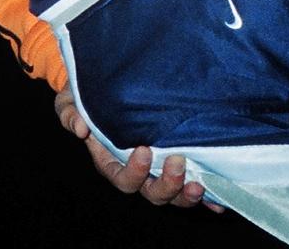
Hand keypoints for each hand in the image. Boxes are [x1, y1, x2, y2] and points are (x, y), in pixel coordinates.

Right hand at [53, 87, 217, 209]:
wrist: (108, 86)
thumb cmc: (86, 97)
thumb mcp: (70, 101)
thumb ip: (70, 114)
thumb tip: (81, 128)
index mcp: (110, 161)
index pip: (122, 177)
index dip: (134, 171)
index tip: (144, 150)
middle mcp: (137, 171)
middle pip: (152, 192)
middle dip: (166, 184)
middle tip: (178, 162)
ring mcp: (158, 170)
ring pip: (174, 195)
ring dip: (186, 194)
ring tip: (199, 184)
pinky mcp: (178, 164)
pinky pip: (191, 186)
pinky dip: (206, 198)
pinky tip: (218, 203)